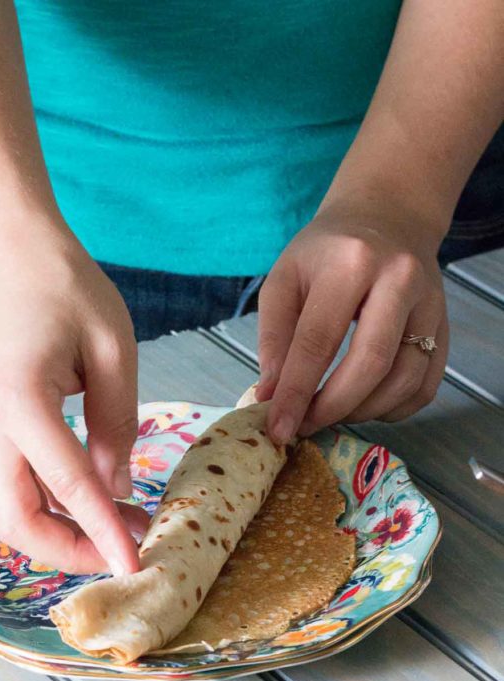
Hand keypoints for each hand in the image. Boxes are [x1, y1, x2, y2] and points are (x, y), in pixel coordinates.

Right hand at [0, 223, 148, 574]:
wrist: (12, 254)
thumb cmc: (66, 287)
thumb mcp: (114, 350)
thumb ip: (116, 425)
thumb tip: (117, 488)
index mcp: (19, 400)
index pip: (67, 487)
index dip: (103, 534)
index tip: (135, 568)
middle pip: (17, 522)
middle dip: (69, 552)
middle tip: (125, 553)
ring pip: (13, 512)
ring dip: (62, 534)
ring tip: (122, 528)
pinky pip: (18, 487)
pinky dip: (54, 508)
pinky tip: (98, 502)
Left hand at [255, 199, 448, 441]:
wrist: (386, 217)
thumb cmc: (326, 252)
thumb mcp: (285, 279)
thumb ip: (274, 338)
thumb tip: (271, 396)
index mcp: (351, 263)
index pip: (318, 341)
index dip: (297, 393)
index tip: (279, 429)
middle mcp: (399, 280)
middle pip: (370, 364)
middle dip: (333, 408)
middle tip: (306, 427)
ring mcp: (430, 304)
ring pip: (404, 380)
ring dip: (363, 412)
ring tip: (332, 413)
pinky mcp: (445, 325)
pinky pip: (426, 385)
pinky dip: (395, 409)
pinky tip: (366, 406)